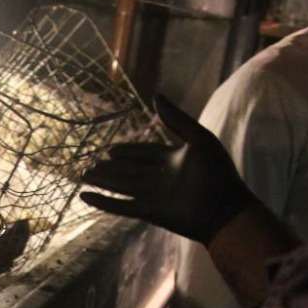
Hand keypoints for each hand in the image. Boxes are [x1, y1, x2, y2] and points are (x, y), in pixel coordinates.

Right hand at [80, 94, 260, 244]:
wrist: (224, 209)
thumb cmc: (217, 173)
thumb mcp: (198, 138)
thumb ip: (176, 119)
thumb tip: (156, 95)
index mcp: (172, 159)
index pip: (143, 152)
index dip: (127, 151)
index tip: (110, 149)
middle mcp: (159, 177)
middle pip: (128, 170)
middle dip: (109, 168)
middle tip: (90, 164)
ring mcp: (152, 195)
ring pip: (121, 185)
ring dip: (102, 181)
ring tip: (83, 175)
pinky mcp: (148, 211)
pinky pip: (120, 205)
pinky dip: (103, 202)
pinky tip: (85, 196)